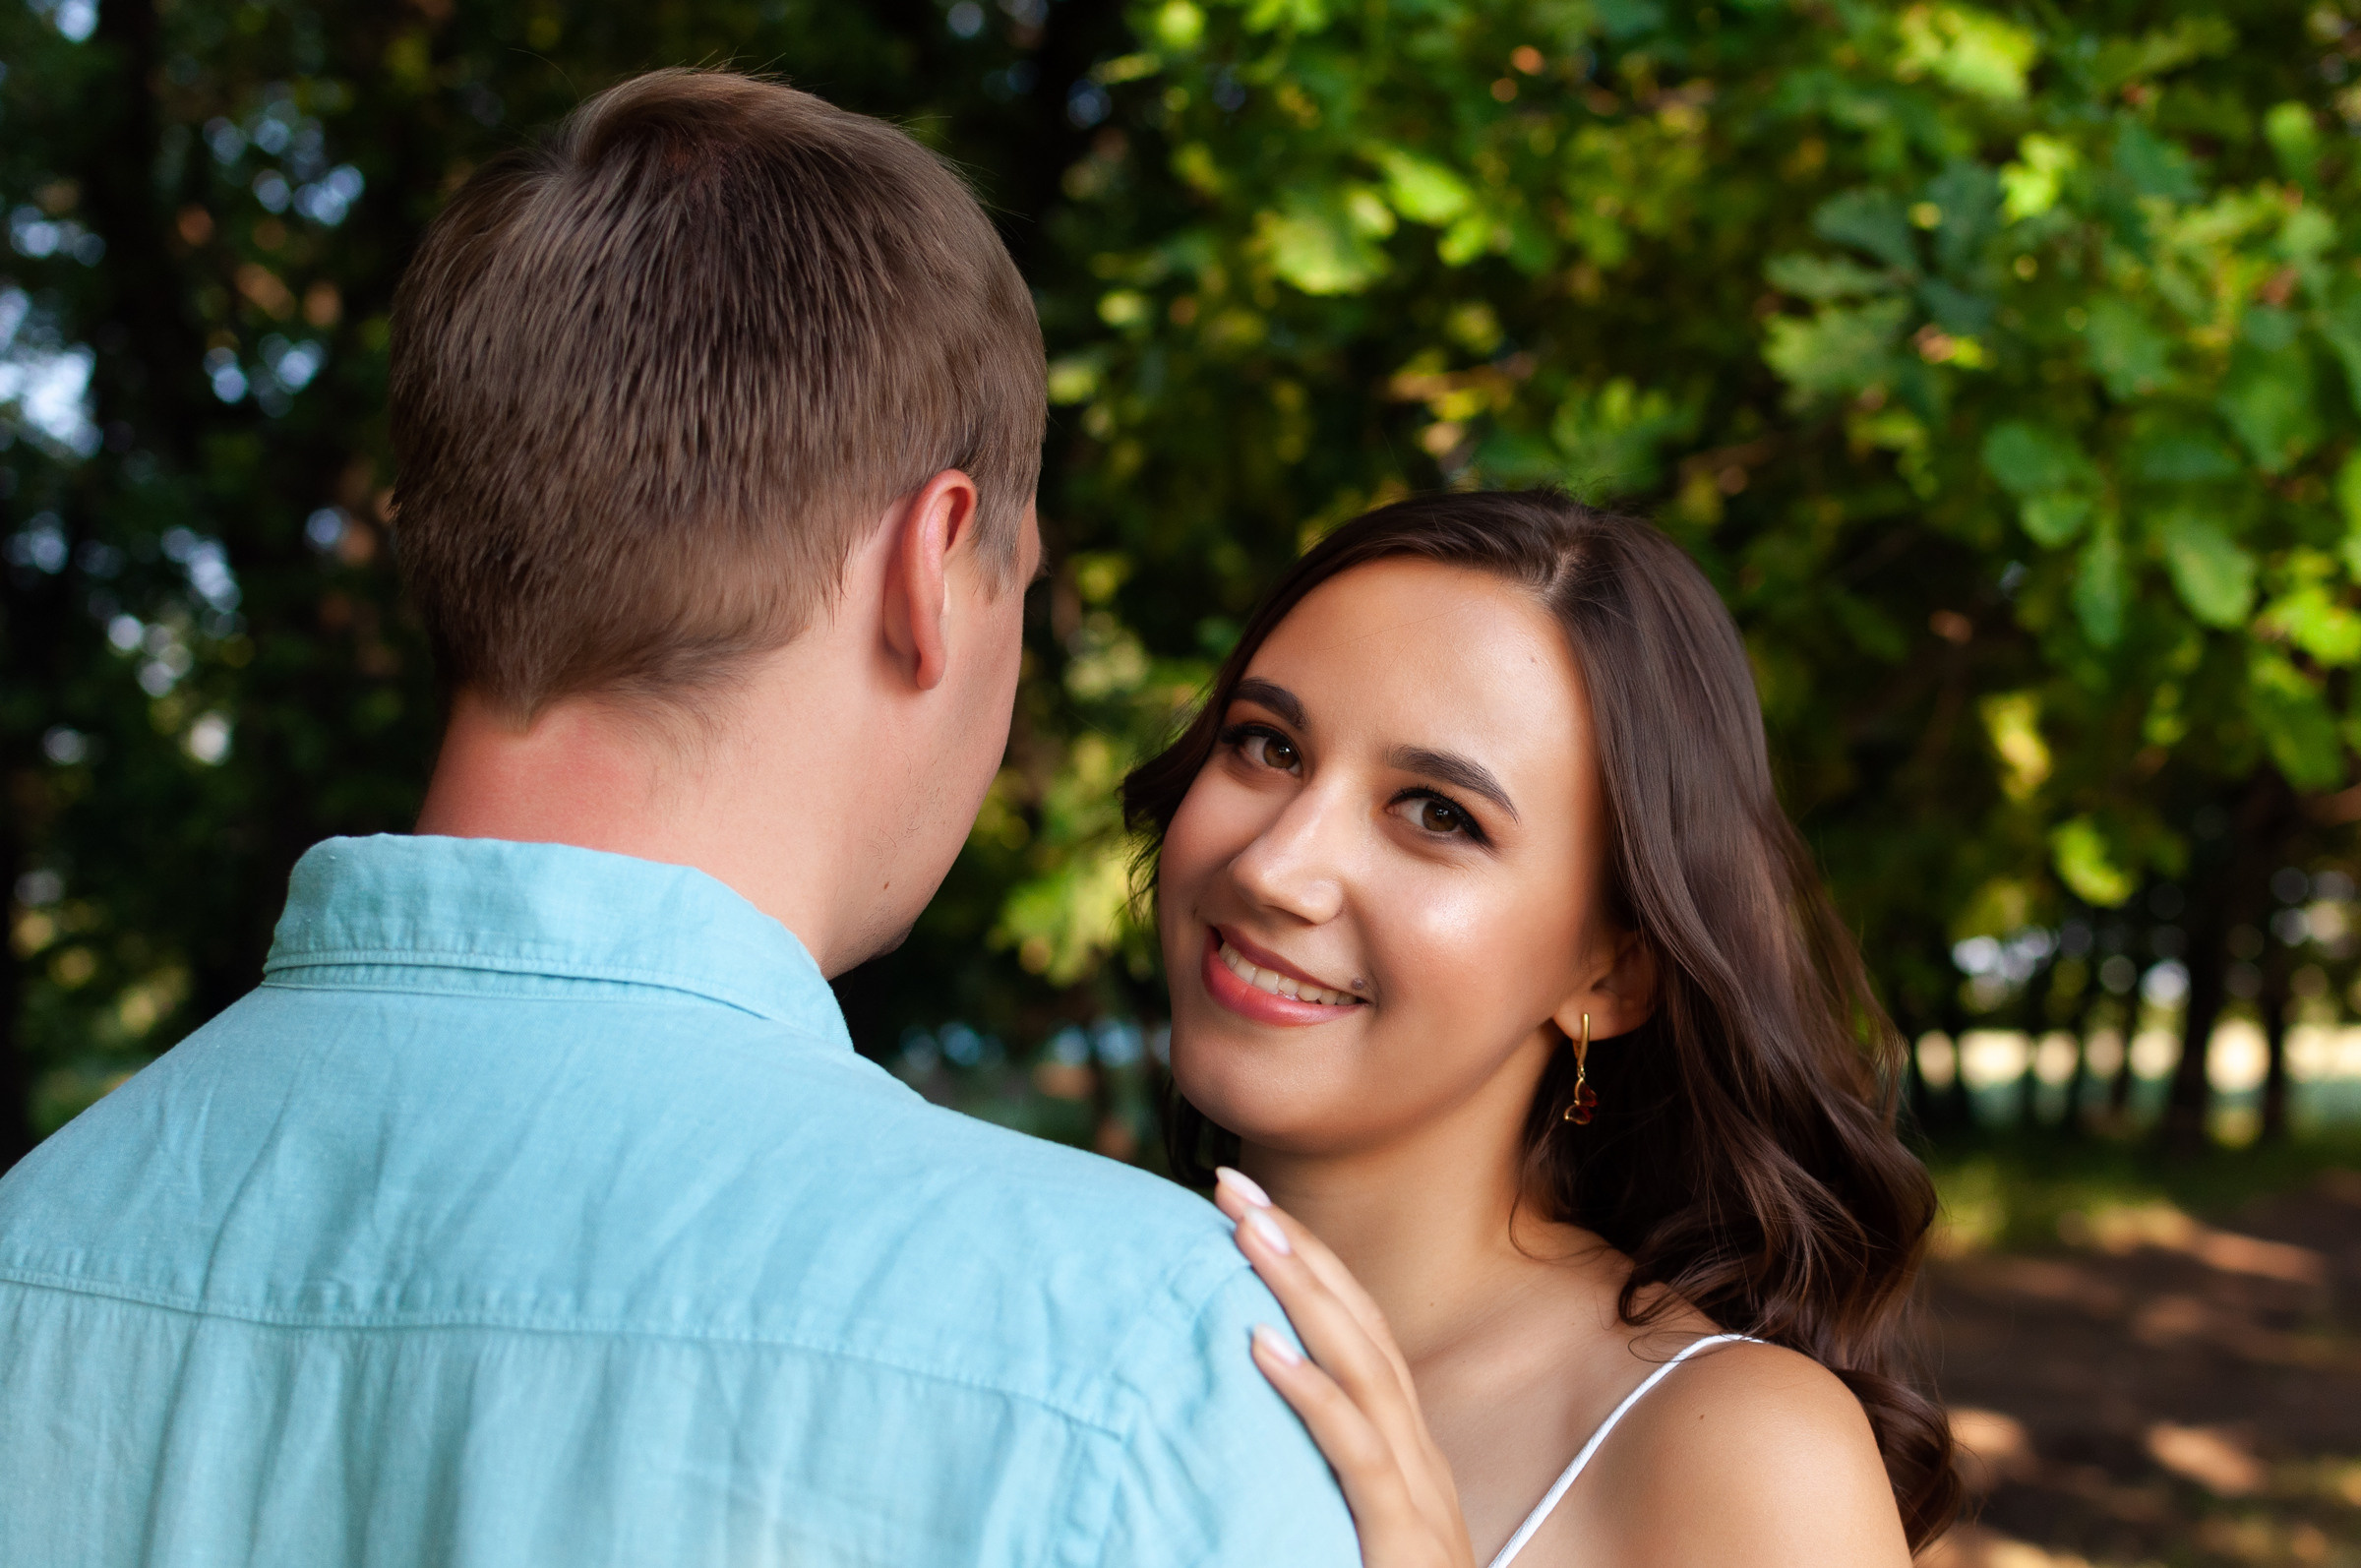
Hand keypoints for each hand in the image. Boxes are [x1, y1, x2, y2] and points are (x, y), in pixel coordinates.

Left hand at [1214, 1167, 1476, 1567]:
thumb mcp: (1351, 1532)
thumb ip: (1320, 1477)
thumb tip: (1248, 1417)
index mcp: (1404, 1451)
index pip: (1356, 1332)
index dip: (1306, 1262)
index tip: (1245, 1208)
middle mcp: (1417, 1456)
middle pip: (1358, 1326)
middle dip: (1296, 1246)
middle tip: (1228, 1183)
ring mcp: (1418, 1494)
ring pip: (1362, 1367)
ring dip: (1300, 1290)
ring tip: (1243, 1231)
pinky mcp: (1402, 1538)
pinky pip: (1354, 1453)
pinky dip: (1309, 1392)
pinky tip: (1257, 1348)